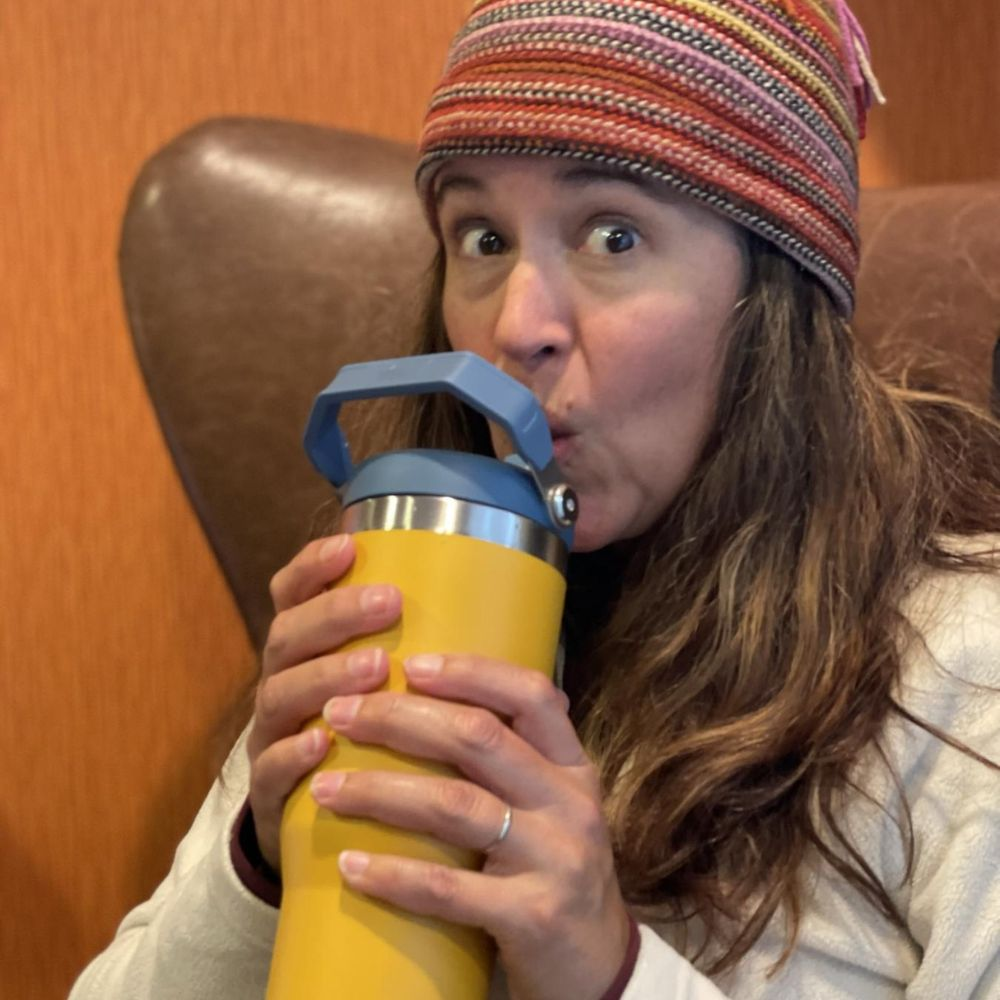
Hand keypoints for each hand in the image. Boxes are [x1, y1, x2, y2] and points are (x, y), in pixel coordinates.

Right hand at [246, 534, 401, 870]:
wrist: (326, 837)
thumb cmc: (373, 748)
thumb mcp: (388, 696)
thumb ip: (421, 657)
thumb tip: (506, 619)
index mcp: (307, 654)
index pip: (294, 596)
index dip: (313, 566)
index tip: (351, 545)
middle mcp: (284, 686)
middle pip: (287, 637)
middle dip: (335, 614)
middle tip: (387, 602)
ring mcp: (272, 738)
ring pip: (279, 696)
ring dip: (325, 676)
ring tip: (374, 667)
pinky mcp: (270, 796)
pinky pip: (270, 771)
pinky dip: (293, 754)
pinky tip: (322, 743)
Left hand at [310, 654, 631, 999]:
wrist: (600, 968)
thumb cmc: (555, 870)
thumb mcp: (552, 805)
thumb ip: (512, 760)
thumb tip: (429, 702)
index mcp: (573, 766)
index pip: (530, 695)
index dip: (470, 671)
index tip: (410, 664)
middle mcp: (571, 803)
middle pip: (480, 739)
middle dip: (401, 719)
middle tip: (341, 713)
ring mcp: (556, 859)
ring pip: (456, 806)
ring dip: (381, 791)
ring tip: (325, 787)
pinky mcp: (533, 917)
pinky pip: (450, 890)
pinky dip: (394, 875)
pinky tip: (351, 864)